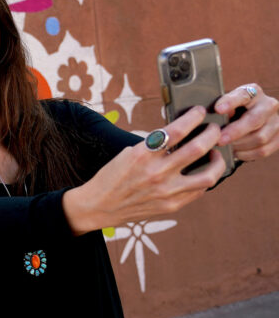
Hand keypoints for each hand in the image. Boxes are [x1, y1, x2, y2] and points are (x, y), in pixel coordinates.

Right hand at [63, 106, 225, 234]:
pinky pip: (199, 191)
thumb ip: (154, 146)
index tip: (199, 112)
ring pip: (208, 175)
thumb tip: (180, 136)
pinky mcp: (171, 206)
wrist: (100, 205)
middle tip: (215, 129)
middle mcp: (157, 172)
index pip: (176, 130)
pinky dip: (204, 179)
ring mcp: (166, 191)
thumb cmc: (113, 176)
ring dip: (217, 161)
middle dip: (212, 134)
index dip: (193, 118)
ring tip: (215, 154)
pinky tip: (202, 173)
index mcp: (142, 154)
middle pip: (198, 149)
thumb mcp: (128, 154)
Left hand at [215, 83, 278, 161]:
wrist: (251, 117)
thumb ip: (222, 106)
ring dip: (240, 145)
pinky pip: (264, 150)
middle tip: (219, 140)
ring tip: (225, 147)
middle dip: (235, 132)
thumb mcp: (227, 103)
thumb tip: (220, 113)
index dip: (230, 102)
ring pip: (260, 137)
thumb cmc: (233, 109)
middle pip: (254, 120)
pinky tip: (236, 153)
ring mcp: (277, 121)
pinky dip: (247, 154)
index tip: (217, 109)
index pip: (243, 95)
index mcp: (254, 92)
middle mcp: (269, 105)